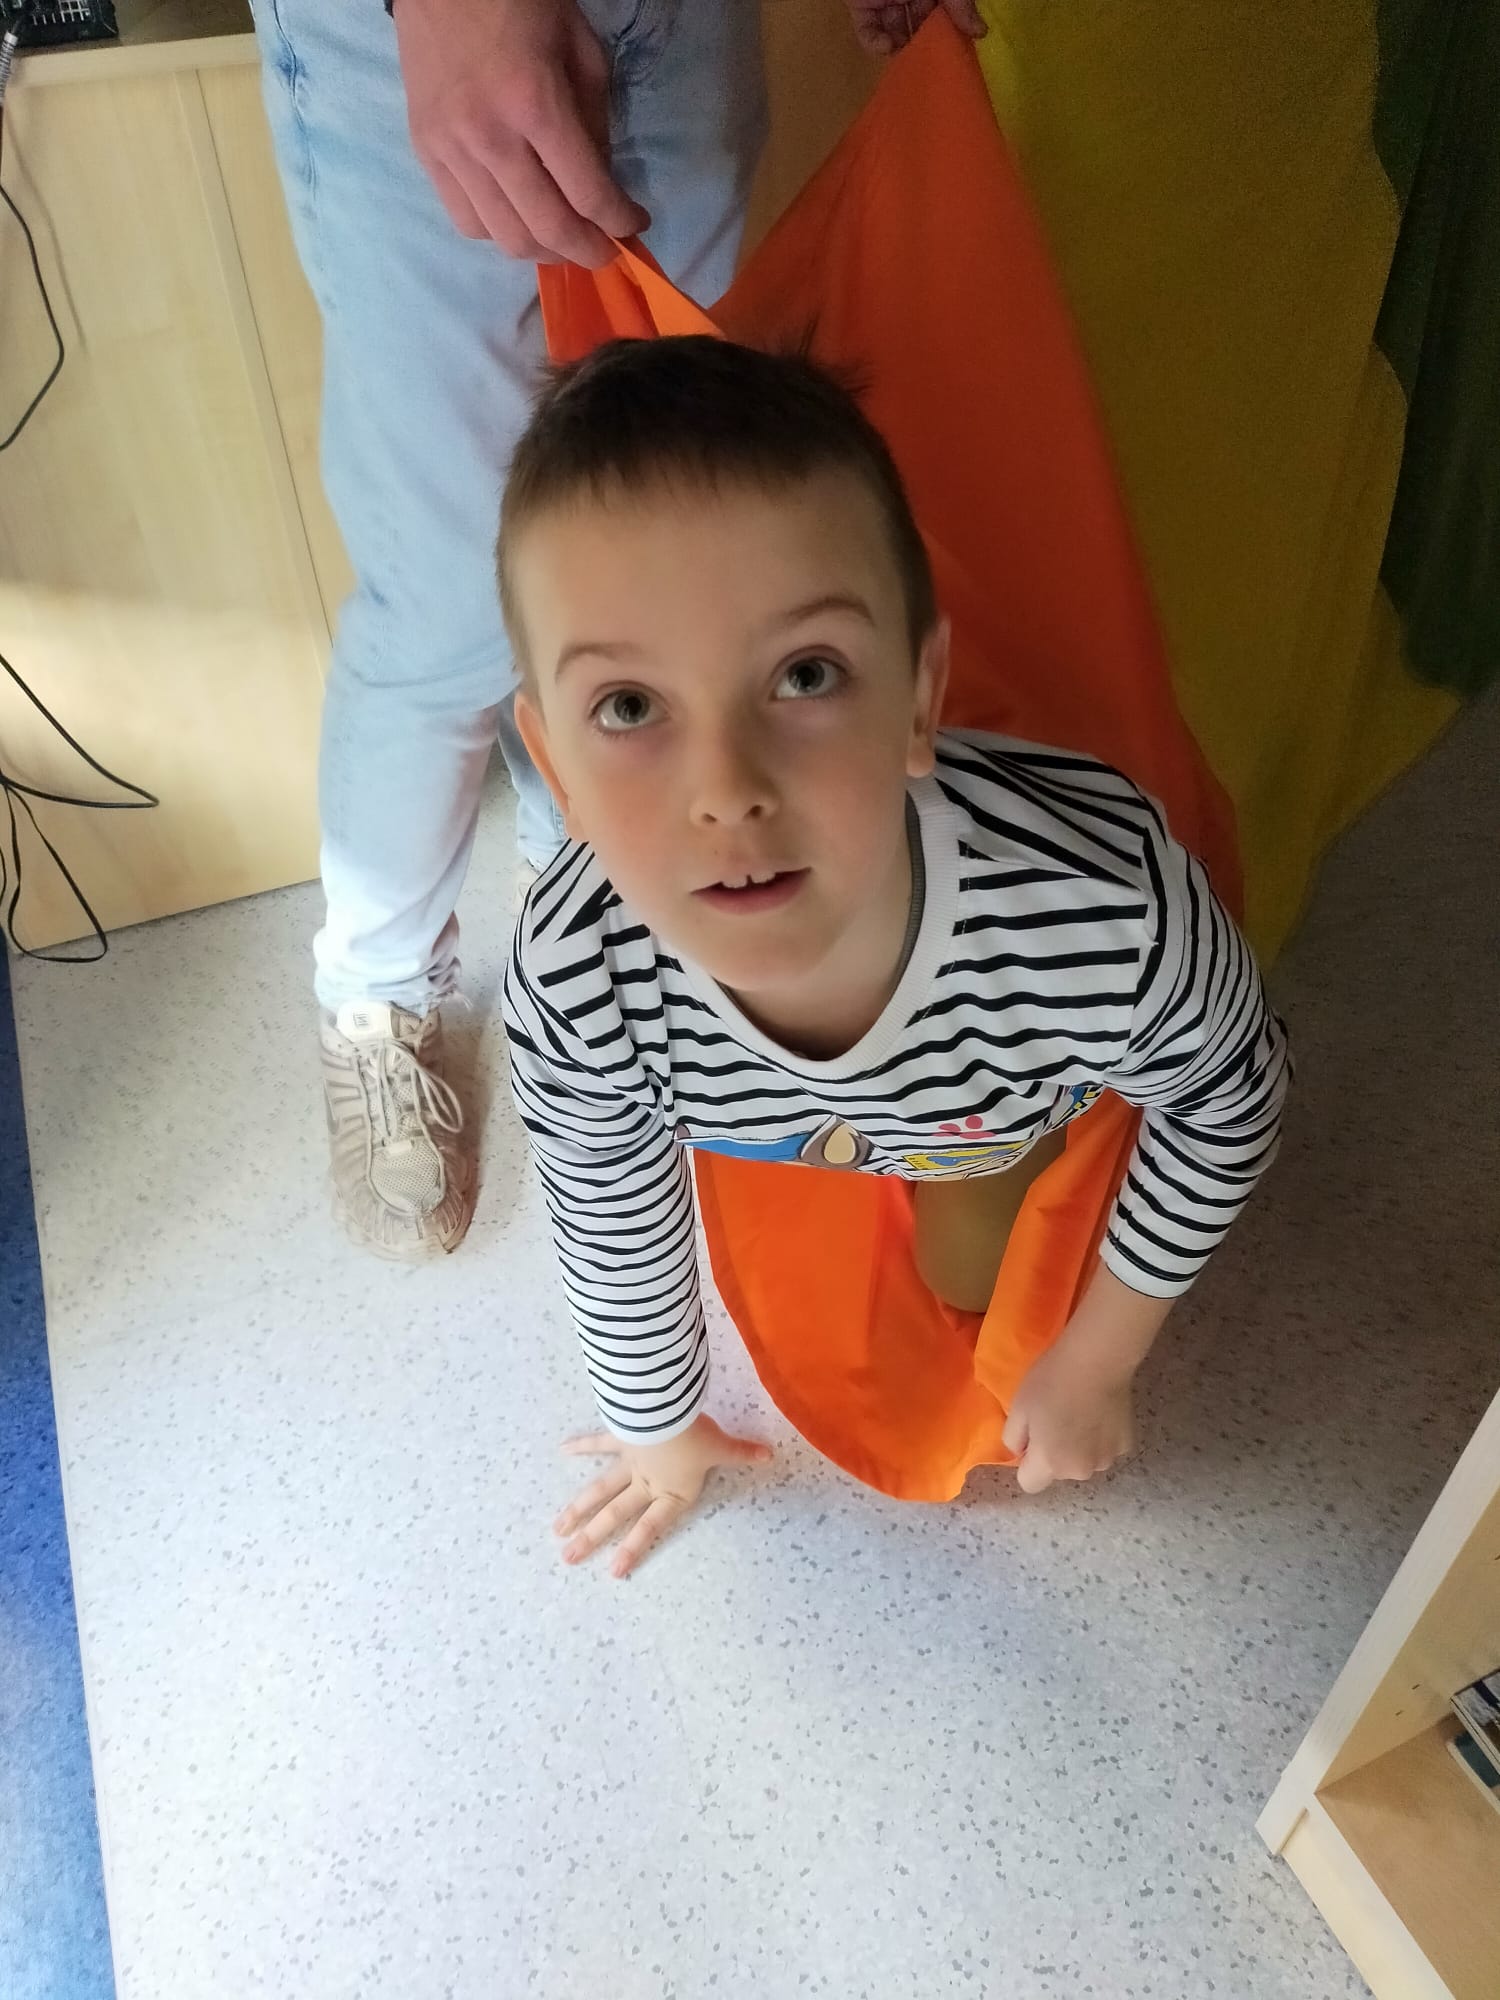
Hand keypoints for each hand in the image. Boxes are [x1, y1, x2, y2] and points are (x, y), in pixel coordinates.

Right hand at [394, 0, 649, 264]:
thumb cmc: (520, 0)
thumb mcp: (580, 50)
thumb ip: (594, 124)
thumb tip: (600, 186)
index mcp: (535, 103)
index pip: (587, 194)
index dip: (619, 223)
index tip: (635, 227)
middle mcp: (490, 137)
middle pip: (548, 230)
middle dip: (587, 251)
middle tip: (606, 250)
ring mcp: (451, 150)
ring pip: (505, 238)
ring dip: (545, 252)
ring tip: (565, 241)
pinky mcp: (425, 152)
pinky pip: (467, 221)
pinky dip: (501, 234)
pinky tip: (521, 219)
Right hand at [554, 1414, 772, 1577]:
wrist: (666, 1412)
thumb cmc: (693, 1436)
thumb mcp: (721, 1446)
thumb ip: (742, 1454)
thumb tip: (768, 1456)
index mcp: (671, 1492)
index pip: (650, 1527)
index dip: (633, 1549)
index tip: (613, 1572)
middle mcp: (645, 1483)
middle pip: (614, 1515)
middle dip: (591, 1538)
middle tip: (568, 1558)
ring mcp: (629, 1462)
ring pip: (598, 1490)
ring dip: (577, 1508)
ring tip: (557, 1528)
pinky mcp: (620, 1438)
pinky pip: (599, 1443)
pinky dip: (581, 1446)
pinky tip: (562, 1450)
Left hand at [844, 0, 986, 57]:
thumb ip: (960, 4)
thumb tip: (981, 32)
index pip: (942, 16)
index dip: (947, 34)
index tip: (954, 54)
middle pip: (918, 27)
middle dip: (924, 46)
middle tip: (929, 65)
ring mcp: (884, 2)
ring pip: (894, 34)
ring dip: (901, 50)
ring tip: (909, 61)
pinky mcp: (861, 8)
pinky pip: (868, 33)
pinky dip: (876, 44)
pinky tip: (888, 46)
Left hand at [1001, 1335, 1138, 1494]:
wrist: (1096, 1360)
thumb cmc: (1051, 1382)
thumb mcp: (1017, 1408)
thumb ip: (1013, 1439)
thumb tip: (1021, 1451)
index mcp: (1050, 1464)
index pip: (1029, 1484)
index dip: (1027, 1462)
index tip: (1031, 1438)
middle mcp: (1080, 1471)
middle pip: (1059, 1472)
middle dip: (1054, 1455)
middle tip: (1056, 1420)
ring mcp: (1106, 1459)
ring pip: (1084, 1462)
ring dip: (1080, 1448)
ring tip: (1080, 1415)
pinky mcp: (1125, 1445)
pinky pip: (1105, 1448)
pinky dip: (1101, 1437)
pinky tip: (1100, 1413)